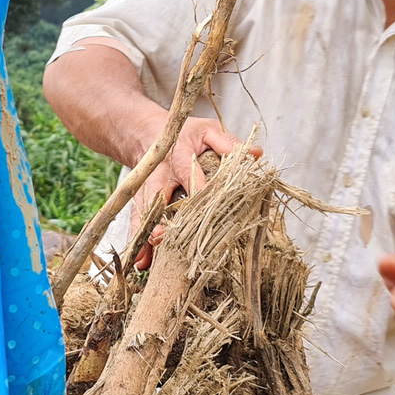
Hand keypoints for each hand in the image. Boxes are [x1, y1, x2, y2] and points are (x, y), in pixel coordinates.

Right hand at [127, 116, 253, 266]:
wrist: (149, 134)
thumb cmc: (186, 135)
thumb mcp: (208, 131)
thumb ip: (229, 143)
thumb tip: (256, 155)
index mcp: (179, 156)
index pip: (189, 173)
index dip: (197, 188)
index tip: (203, 202)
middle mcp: (160, 175)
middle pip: (158, 197)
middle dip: (160, 217)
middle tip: (160, 236)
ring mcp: (148, 189)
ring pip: (145, 214)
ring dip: (145, 236)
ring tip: (148, 260)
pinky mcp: (142, 201)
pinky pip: (139, 222)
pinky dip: (139, 242)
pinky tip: (142, 262)